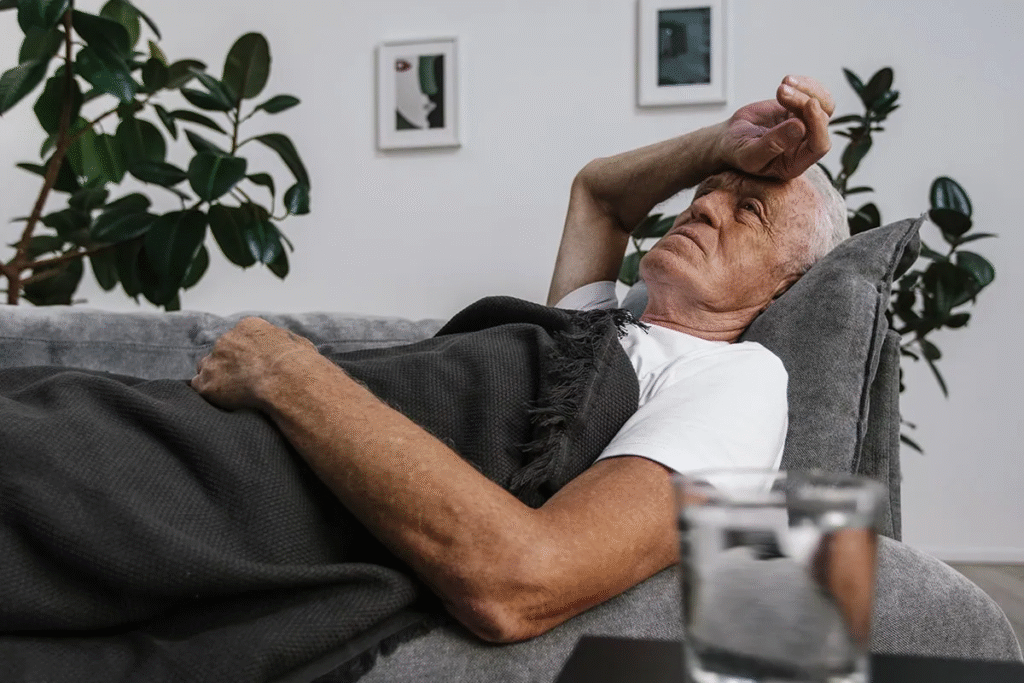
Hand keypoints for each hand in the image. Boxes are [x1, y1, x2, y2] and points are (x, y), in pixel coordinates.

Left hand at [191, 317, 316, 410]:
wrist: (287, 381)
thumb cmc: (299, 364)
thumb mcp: (300, 345)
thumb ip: (288, 344)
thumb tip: (294, 349)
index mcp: (250, 327)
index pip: (240, 337)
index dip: (245, 352)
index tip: (253, 364)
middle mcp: (227, 339)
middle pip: (221, 351)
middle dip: (229, 364)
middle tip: (243, 380)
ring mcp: (214, 361)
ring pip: (207, 368)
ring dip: (216, 378)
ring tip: (232, 394)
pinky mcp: (207, 383)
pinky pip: (200, 387)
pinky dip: (209, 395)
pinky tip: (222, 403)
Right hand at [716, 75, 834, 179]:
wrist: (729, 137)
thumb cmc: (736, 151)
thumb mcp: (748, 154)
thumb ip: (772, 145)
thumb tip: (800, 127)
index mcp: (795, 163)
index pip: (819, 146)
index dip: (818, 126)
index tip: (808, 104)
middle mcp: (805, 146)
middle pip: (821, 120)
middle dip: (803, 101)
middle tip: (780, 92)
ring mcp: (805, 126)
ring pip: (823, 105)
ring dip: (806, 90)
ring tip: (783, 83)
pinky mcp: (800, 110)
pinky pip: (815, 94)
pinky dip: (805, 84)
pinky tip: (787, 81)